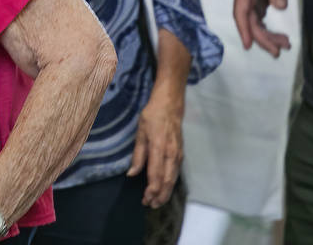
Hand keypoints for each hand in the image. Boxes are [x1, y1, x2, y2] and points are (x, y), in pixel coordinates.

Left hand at [127, 85, 183, 206]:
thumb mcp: (140, 133)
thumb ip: (138, 155)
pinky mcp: (181, 153)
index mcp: (159, 148)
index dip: (151, 189)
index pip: (155, 174)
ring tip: (157, 201)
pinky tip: (165, 189)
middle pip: (167, 180)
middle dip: (159, 195)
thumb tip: (132, 174)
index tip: (145, 199)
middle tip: (151, 205)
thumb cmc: (152, 117)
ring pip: (173, 178)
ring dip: (166, 192)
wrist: (170, 105)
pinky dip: (171, 183)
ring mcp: (178, 154)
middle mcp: (171, 154)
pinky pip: (176, 172)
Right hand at [233, 0, 290, 55]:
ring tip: (285, 45)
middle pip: (250, 22)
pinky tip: (279, 36)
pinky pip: (262, 18)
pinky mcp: (259, 0)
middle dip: (262, 38)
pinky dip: (269, 28)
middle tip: (278, 51)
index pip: (241, 13)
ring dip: (268, 35)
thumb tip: (279, 7)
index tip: (248, 45)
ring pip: (256, 22)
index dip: (244, 30)